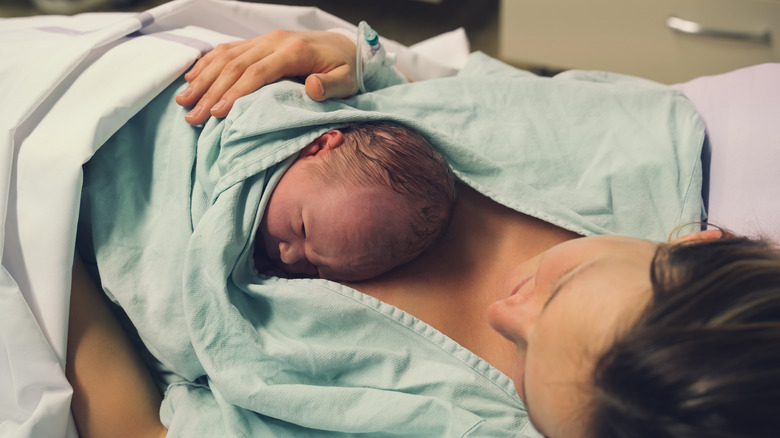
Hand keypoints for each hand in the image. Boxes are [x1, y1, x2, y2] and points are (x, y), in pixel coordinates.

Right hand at [176, 29, 358, 125]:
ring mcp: (264, 39)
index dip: (236, 93)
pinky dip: (208, 63)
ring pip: (226, 56)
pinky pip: (228, 49)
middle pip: (235, 66)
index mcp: (294, 51)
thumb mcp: (347, 81)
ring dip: (203, 78)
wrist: (345, 47)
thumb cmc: (346, 70)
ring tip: (183, 101)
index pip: (257, 73)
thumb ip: (331, 86)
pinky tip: (192, 77)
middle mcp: (274, 41)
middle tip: (192, 116)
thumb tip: (313, 87)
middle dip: (211, 92)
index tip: (217, 114)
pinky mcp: (259, 41)